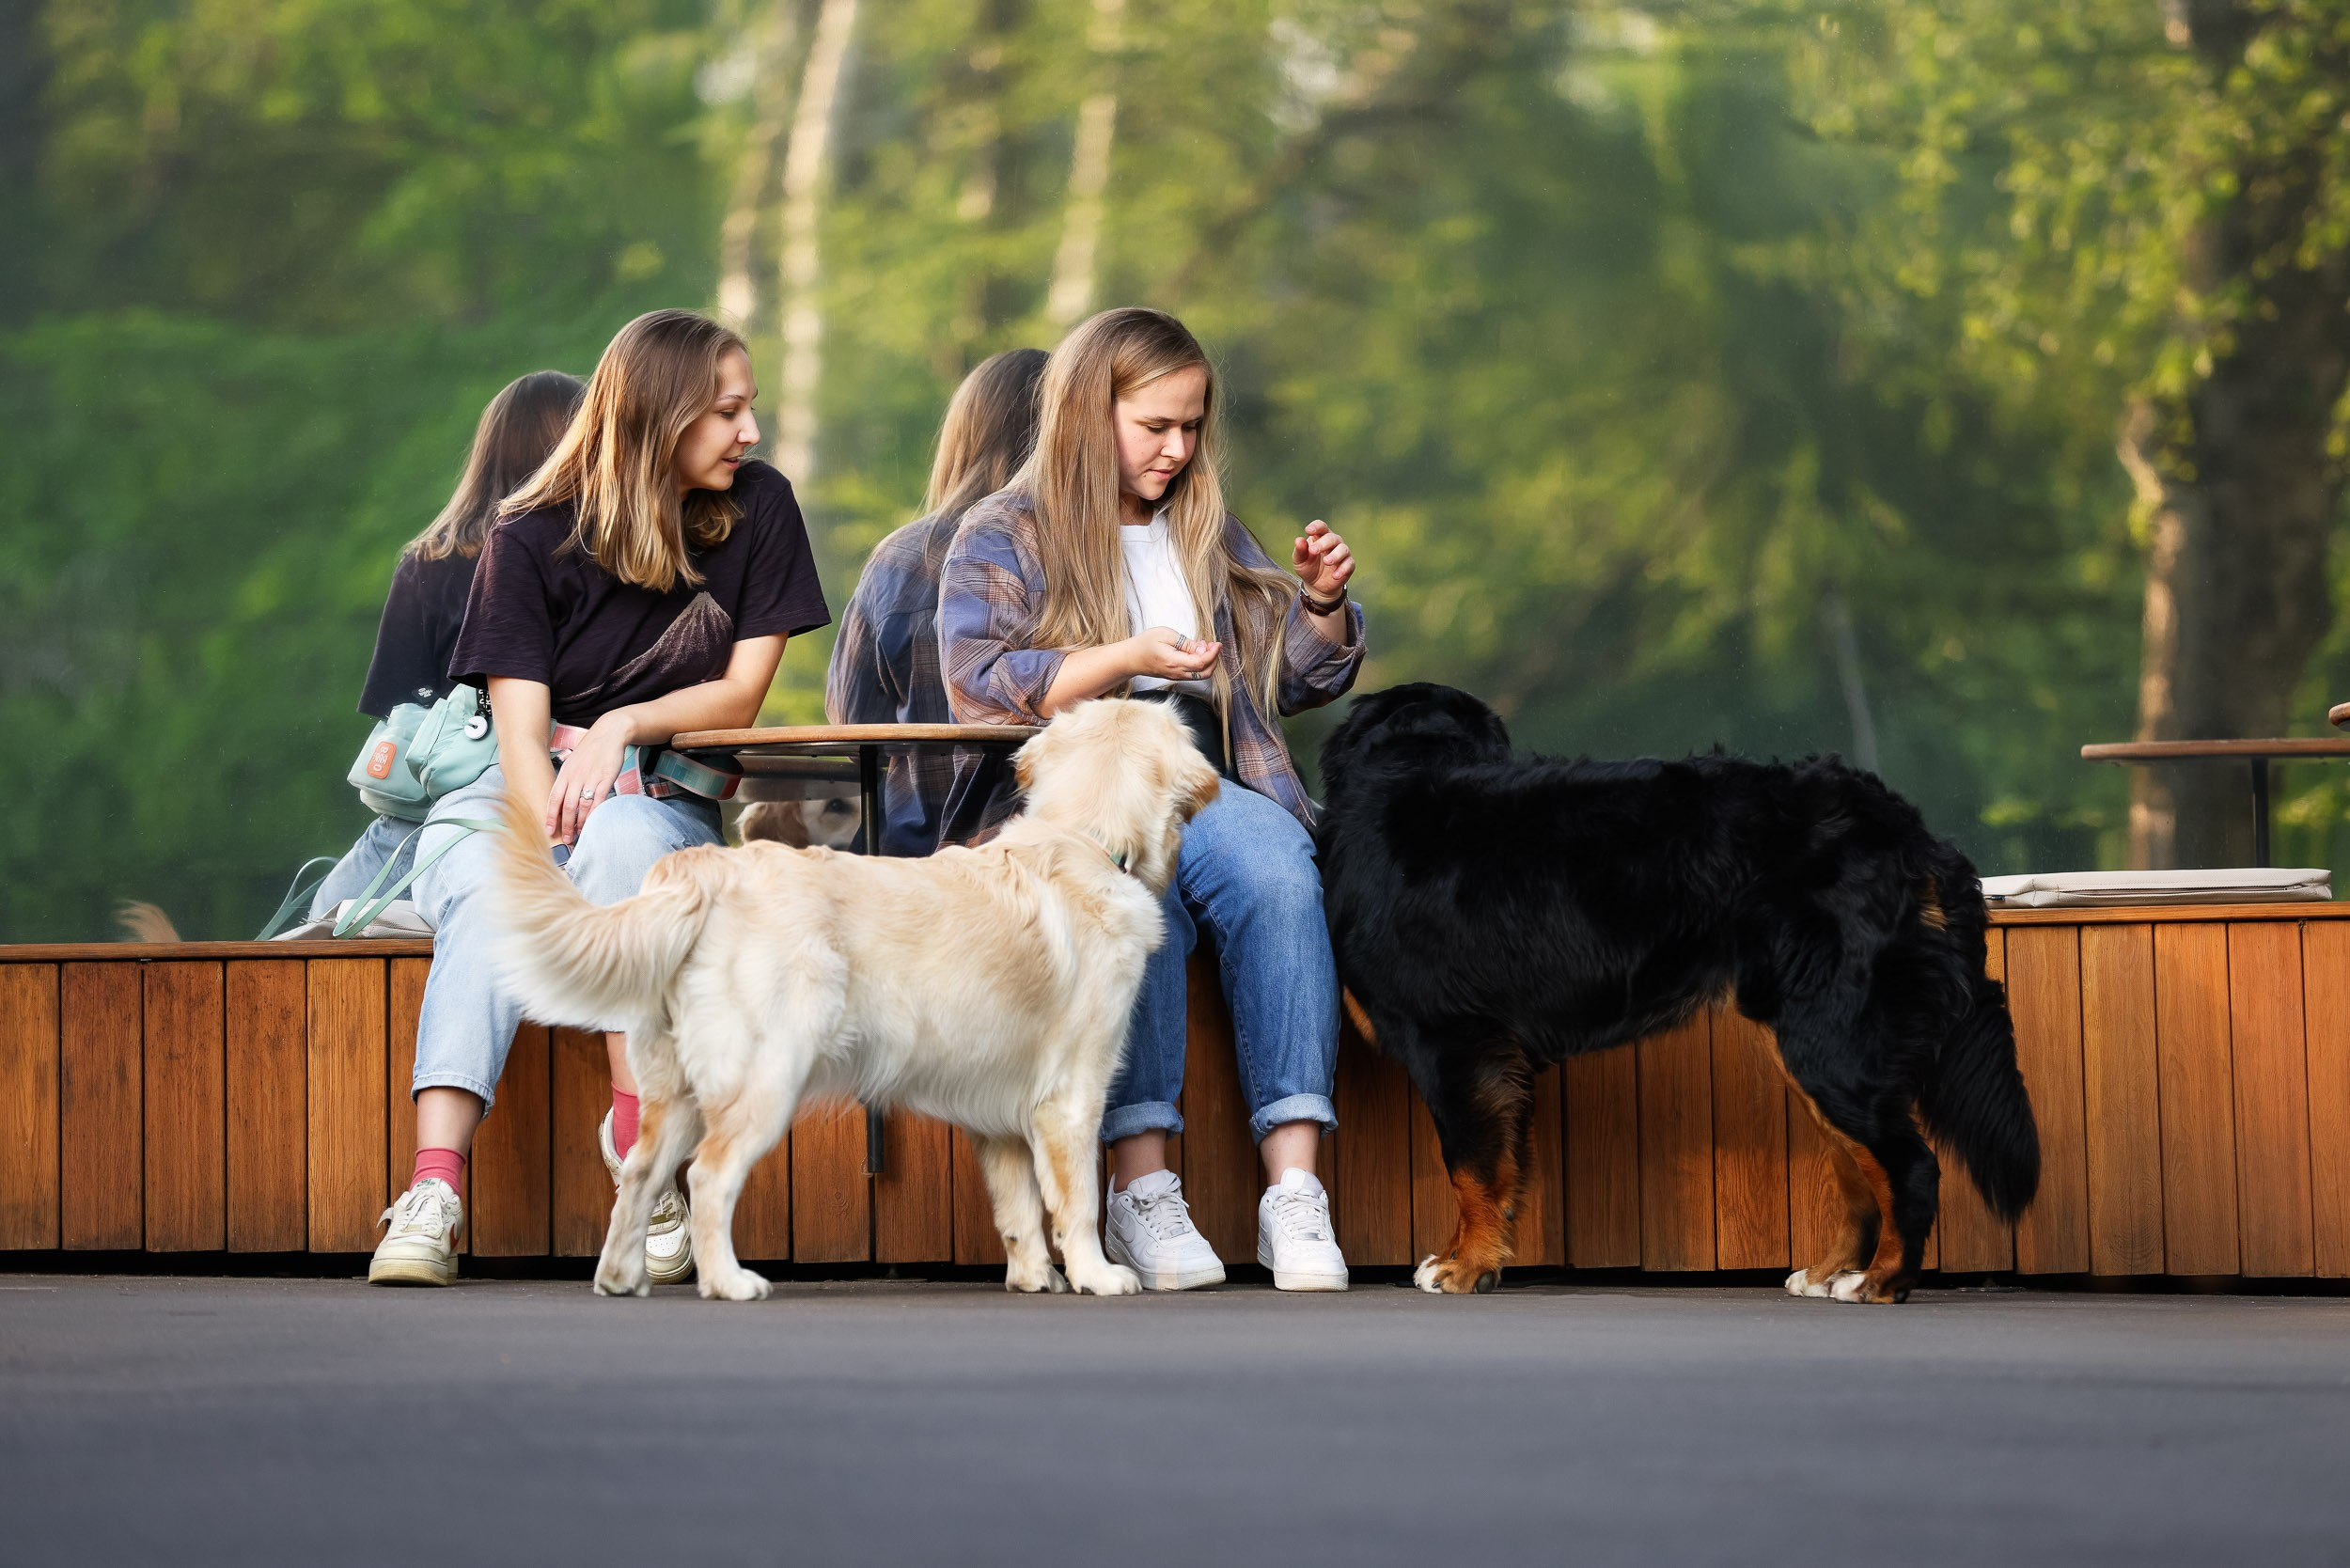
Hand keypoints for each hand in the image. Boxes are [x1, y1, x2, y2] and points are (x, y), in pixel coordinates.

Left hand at [547, 711, 632, 845]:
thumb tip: (562, 799)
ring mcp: (590, 778)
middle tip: (566, 839)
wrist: (609, 733)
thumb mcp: (573, 763)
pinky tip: (593, 822)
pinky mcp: (605, 778)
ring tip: (580, 834)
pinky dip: (594, 813)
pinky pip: (598, 800)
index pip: (554, 798)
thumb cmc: (591, 750)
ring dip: (580, 823)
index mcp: (565, 773)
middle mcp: (575, 776)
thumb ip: (568, 780)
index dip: (550, 816)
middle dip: (565, 825)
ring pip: (582, 805)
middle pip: (567, 806)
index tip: (549, 830)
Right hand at [1126, 627, 1221, 681]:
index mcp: (1174, 662)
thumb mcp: (1165, 635)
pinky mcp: (1175, 675)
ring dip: (1208, 662)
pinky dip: (1200, 664)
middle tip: (1213, 644)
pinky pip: (1193, 674)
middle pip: (1205, 673)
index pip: (1201, 663)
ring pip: (1201, 675)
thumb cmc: (1144, 644)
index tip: (1217, 643)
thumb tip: (1202, 649)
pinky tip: (1196, 652)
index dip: (1213, 653)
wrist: (1130, 658)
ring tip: (1204, 646)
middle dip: (1214, 659)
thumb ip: (1185, 643)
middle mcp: (1177, 673)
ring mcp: (1176, 676)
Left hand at [1292, 519, 1353, 601]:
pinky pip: (1349, 564)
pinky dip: (1343, 569)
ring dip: (1335, 555)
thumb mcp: (1300, 561)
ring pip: (1343, 549)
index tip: (1308, 531)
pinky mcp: (1349, 565)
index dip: (1316, 527)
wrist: (1316, 586)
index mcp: (1320, 537)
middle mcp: (1333, 542)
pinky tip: (1335, 575)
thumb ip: (1299, 551)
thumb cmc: (1308, 568)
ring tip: (1327, 562)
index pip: (1321, 527)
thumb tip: (1298, 540)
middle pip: (1332, 537)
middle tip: (1313, 551)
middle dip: (1323, 543)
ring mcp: (1342, 553)